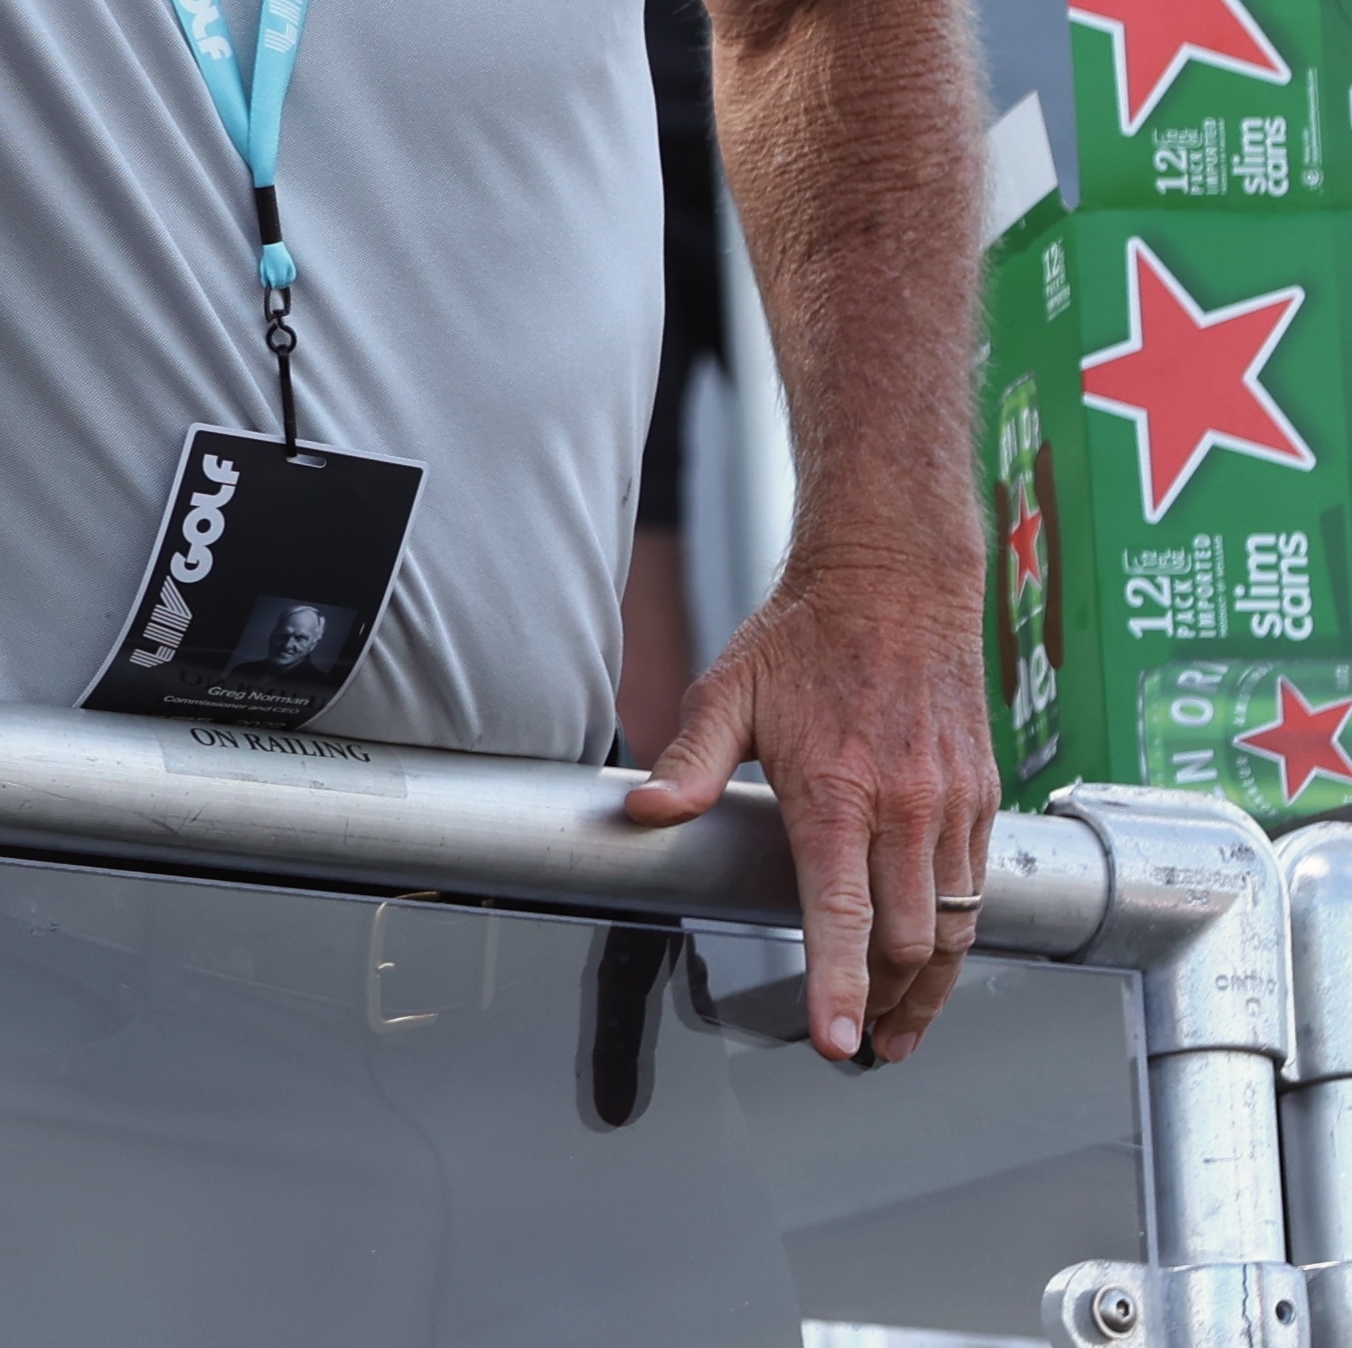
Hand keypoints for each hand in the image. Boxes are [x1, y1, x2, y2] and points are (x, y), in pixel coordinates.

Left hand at [624, 560, 994, 1062]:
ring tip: (901, 1026)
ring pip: (956, 927)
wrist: (895, 581)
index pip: (840, 913)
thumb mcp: (728, 690)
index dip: (837, 986)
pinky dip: (959, 933)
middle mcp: (905, 806)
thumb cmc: (803, 637)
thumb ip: (690, 762)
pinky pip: (979, 888)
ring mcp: (953, 804)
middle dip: (886, 1003)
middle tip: (860, 1041)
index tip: (836, 1043)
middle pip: (909, 941)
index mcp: (835, 789)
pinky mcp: (982, 797)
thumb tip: (642, 814)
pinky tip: (934, 956)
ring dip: (929, 987)